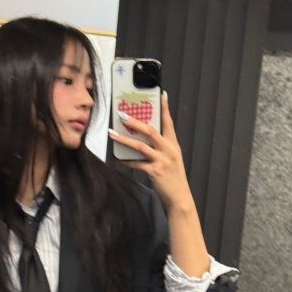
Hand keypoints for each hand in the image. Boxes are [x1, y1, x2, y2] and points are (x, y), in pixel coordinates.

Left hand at [109, 92, 192, 211]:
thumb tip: (143, 139)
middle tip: (122, 115)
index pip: (169, 122)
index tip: (161, 94)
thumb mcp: (172, 159)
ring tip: (111, 134)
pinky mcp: (154, 171)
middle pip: (150, 130)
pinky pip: (136, 163)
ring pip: (140, 146)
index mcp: (173, 145)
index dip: (165, 108)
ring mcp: (162, 160)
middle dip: (134, 121)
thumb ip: (161, 148)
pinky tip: (118, 158)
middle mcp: (169, 150)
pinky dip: (126, 160)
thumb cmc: (174, 178)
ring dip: (123, 139)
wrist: (180, 197)